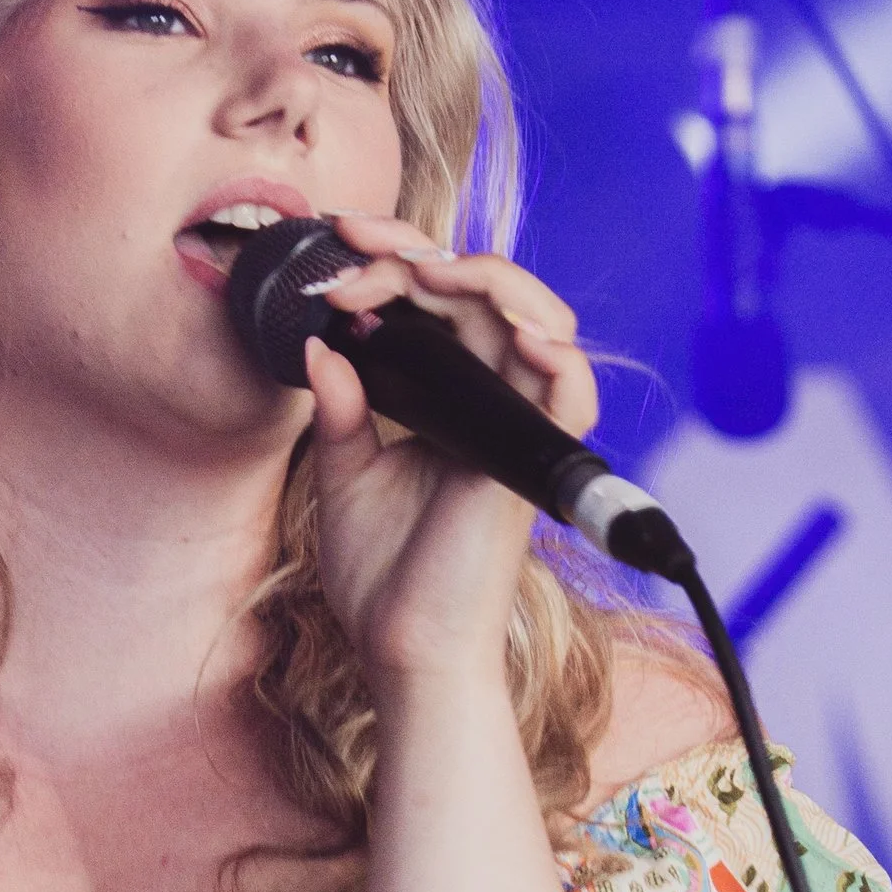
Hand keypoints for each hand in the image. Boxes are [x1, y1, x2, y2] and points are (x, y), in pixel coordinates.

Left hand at [298, 212, 598, 696]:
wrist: (404, 648)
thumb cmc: (383, 576)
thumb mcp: (345, 474)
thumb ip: (341, 407)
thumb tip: (320, 343)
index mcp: (451, 397)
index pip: (439, 301)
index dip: (391, 262)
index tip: (332, 254)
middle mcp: (492, 401)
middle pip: (483, 291)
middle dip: (415, 249)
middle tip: (351, 243)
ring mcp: (517, 426)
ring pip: (537, 315)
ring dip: (480, 275)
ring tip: (416, 267)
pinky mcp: (532, 459)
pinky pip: (572, 388)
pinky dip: (554, 350)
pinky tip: (512, 328)